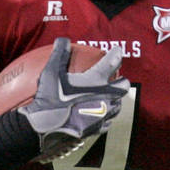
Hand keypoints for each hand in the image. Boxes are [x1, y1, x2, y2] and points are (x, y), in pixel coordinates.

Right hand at [18, 38, 128, 161]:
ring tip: (108, 95)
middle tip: (115, 77)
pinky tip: (100, 113)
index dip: (116, 54)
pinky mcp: (98, 128)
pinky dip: (107, 114)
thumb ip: (59, 54)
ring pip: (118, 104)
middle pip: (123, 86)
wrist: (46, 129)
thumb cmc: (50, 99)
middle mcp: (105, 97)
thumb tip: (63, 40)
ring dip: (115, 97)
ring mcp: (104, 114)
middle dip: (121, 80)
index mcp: (96, 81)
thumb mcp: (51, 73)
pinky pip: (109, 120)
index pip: (112, 62)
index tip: (117, 50)